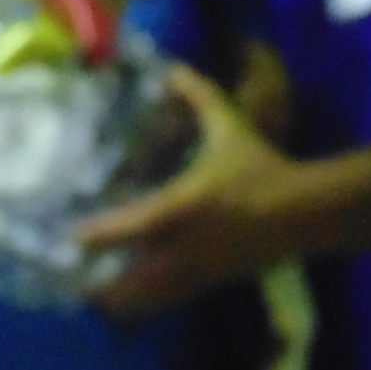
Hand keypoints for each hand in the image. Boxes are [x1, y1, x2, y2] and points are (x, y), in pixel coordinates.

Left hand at [75, 66, 304, 314]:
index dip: (100, 234)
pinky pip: (168, 300)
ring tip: (86, 294)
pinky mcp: (209, 283)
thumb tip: (174, 67)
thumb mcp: (231, 128)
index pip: (136, 225)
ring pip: (148, 299)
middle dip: (98, 284)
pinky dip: (144, 302)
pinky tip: (126, 297)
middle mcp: (185, 245)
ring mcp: (197, 270)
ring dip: (118, 299)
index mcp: (185, 205)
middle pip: (133, 281)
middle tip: (66, 277)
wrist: (304, 212)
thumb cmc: (262, 167)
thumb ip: (200, 97)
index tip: (69, 237)